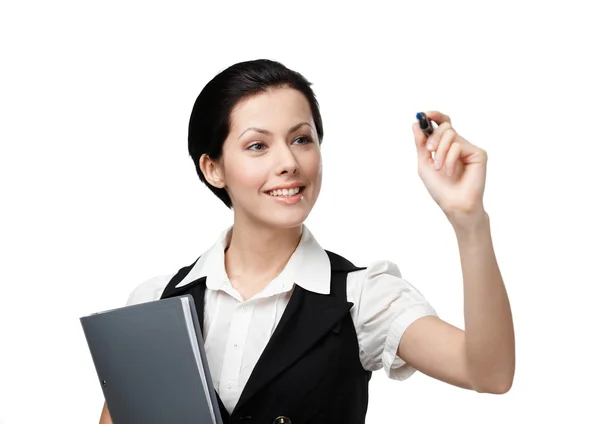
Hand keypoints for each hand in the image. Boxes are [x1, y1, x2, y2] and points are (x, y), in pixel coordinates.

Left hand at [412, 111, 487, 225]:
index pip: (442, 124)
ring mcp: (468, 148)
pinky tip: (451, 173)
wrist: (453, 203)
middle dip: (433, 138)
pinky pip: (458, 146)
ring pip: (450, 134)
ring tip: (439, 168)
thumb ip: (420, 144)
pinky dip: (449, 160)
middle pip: (445, 127)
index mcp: (445, 146)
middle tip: (429, 151)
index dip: (434, 116)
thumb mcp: (424, 163)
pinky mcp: (478, 153)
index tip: (424, 114)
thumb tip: (416, 123)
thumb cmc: (439, 187)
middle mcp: (458, 144)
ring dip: (440, 152)